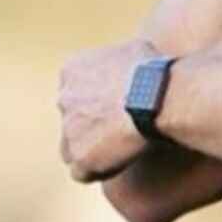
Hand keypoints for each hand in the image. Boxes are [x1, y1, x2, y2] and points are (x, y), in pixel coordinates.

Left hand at [58, 39, 155, 181]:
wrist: (156, 96)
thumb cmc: (153, 71)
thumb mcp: (134, 50)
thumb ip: (120, 58)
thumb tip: (132, 60)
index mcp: (72, 71)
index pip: (76, 91)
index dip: (97, 101)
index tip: (117, 106)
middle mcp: (64, 99)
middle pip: (73, 119)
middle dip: (91, 125)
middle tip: (120, 128)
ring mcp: (69, 130)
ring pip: (73, 148)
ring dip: (92, 150)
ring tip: (121, 151)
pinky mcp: (81, 157)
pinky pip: (82, 172)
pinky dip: (98, 170)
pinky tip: (120, 165)